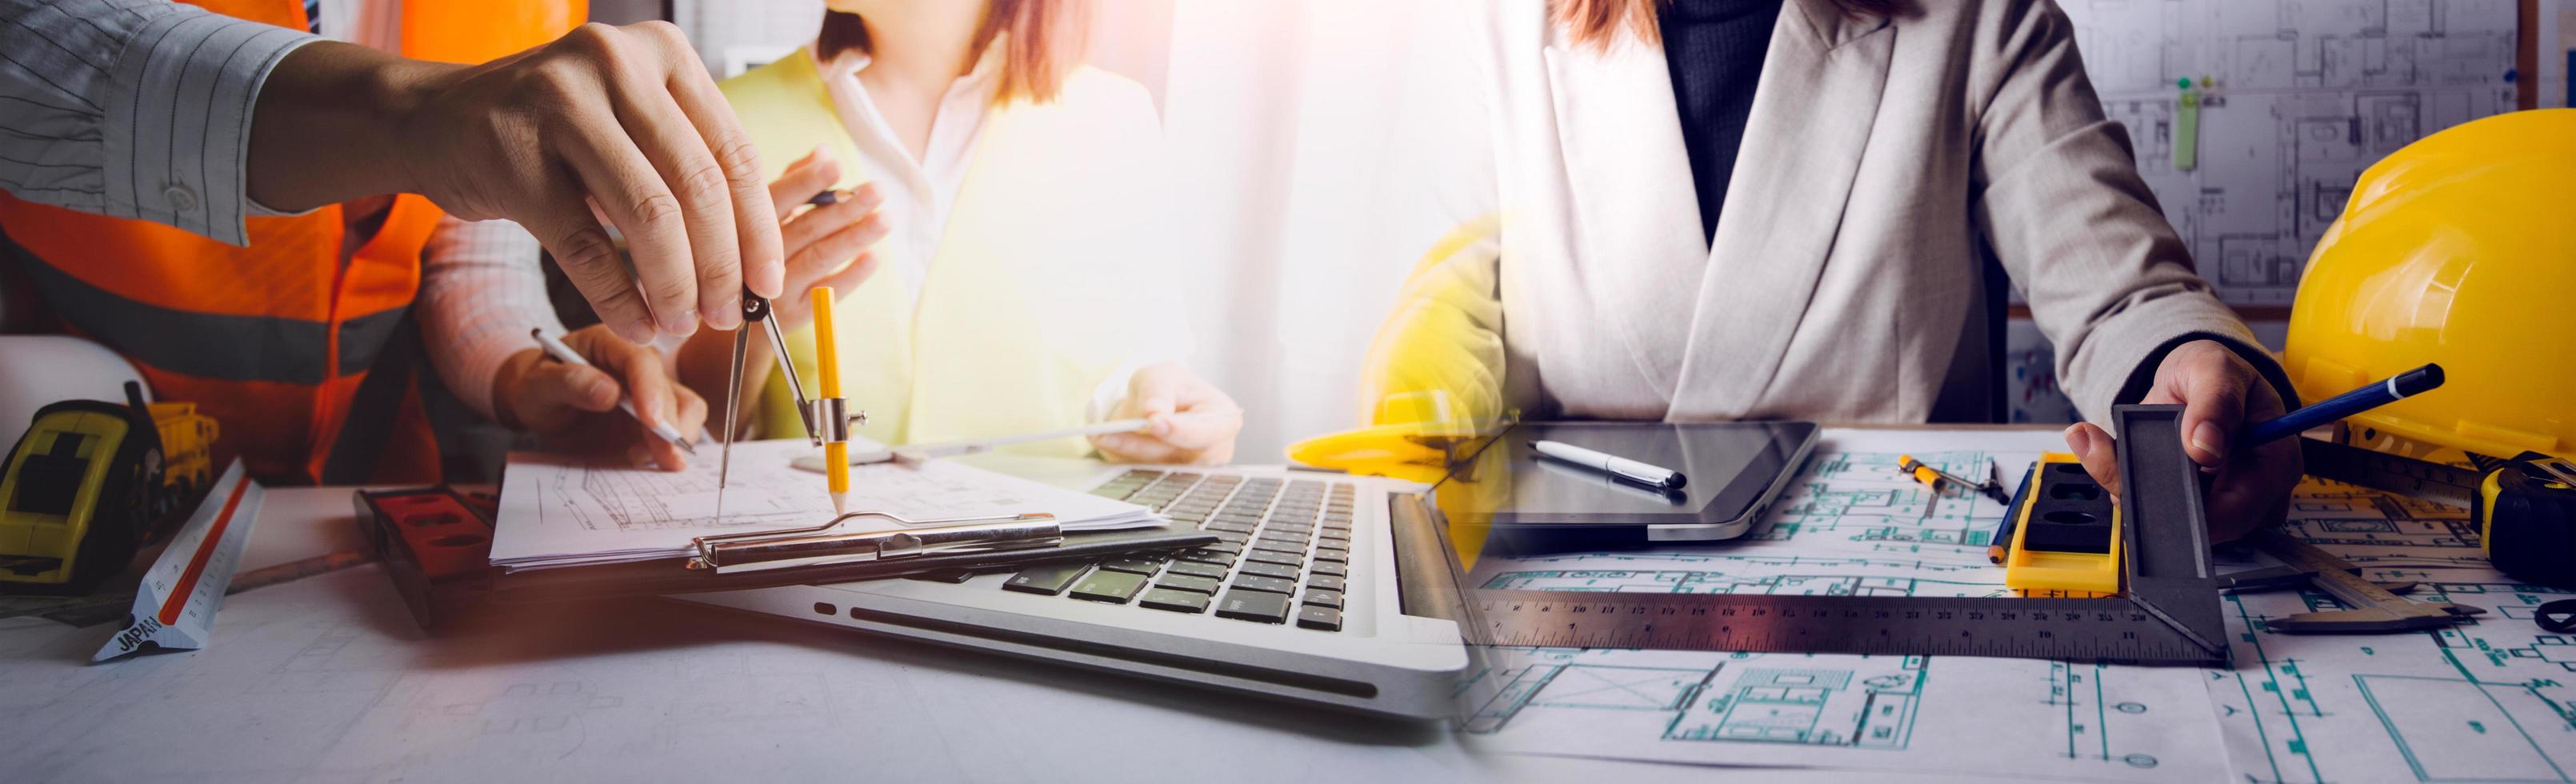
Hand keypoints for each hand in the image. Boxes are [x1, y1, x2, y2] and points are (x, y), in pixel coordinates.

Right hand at [250, 24, 785, 344]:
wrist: (433, 119)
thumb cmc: (553, 133)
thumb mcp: (631, 125)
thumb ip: (690, 168)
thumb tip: (760, 260)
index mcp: (661, 52)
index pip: (732, 151)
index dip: (759, 228)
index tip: (770, 284)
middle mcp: (613, 64)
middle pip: (696, 186)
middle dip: (719, 266)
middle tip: (727, 316)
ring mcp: (556, 103)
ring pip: (646, 215)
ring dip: (673, 286)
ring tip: (680, 323)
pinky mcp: (510, 155)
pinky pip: (584, 243)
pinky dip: (618, 295)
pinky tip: (636, 324)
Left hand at [493, 325, 709, 470]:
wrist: (539, 404)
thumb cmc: (536, 388)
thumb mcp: (538, 384)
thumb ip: (569, 382)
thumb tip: (610, 392)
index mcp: (609, 343)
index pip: (640, 359)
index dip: (650, 388)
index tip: (652, 420)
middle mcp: (637, 362)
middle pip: (668, 387)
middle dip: (670, 424)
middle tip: (665, 457)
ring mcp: (650, 389)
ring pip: (685, 407)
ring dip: (678, 436)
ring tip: (654, 459)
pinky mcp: (656, 415)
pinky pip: (678, 427)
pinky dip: (672, 446)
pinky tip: (645, 457)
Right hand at [761, 147, 888, 329]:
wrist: (733, 324)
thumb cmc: (750, 259)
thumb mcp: (758, 219)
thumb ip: (791, 185)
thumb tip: (822, 152)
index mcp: (743, 226)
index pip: (774, 200)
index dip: (805, 182)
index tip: (836, 165)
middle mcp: (754, 258)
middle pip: (803, 228)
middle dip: (843, 208)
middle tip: (877, 190)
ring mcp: (774, 290)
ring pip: (818, 258)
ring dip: (854, 236)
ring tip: (885, 219)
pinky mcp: (794, 316)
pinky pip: (827, 294)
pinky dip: (852, 275)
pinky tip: (874, 257)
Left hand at [1091, 363, 1243, 464]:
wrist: (1152, 406)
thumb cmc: (1167, 389)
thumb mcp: (1161, 376)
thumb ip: (1158, 391)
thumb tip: (1154, 413)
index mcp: (1224, 419)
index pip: (1207, 431)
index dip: (1181, 430)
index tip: (1155, 422)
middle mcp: (1214, 450)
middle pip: (1180, 455)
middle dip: (1145, 444)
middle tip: (1113, 432)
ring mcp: (1192, 470)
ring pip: (1157, 467)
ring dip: (1127, 451)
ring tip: (1101, 434)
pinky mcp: (1168, 480)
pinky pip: (1144, 474)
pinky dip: (1123, 457)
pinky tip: (1104, 441)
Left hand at [2063, 339, 2301, 541]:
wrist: (2192, 377)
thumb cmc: (2214, 372)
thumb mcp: (2214, 368)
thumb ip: (2215, 401)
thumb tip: (2206, 446)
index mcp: (2275, 460)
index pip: (2244, 509)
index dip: (2201, 515)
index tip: (2156, 497)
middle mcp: (2257, 491)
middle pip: (2211, 527)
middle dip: (2160, 505)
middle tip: (2117, 470)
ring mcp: (2226, 502)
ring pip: (2182, 525)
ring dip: (2141, 498)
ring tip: (2113, 459)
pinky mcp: (2196, 504)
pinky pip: (2162, 514)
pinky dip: (2134, 494)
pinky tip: (2117, 467)